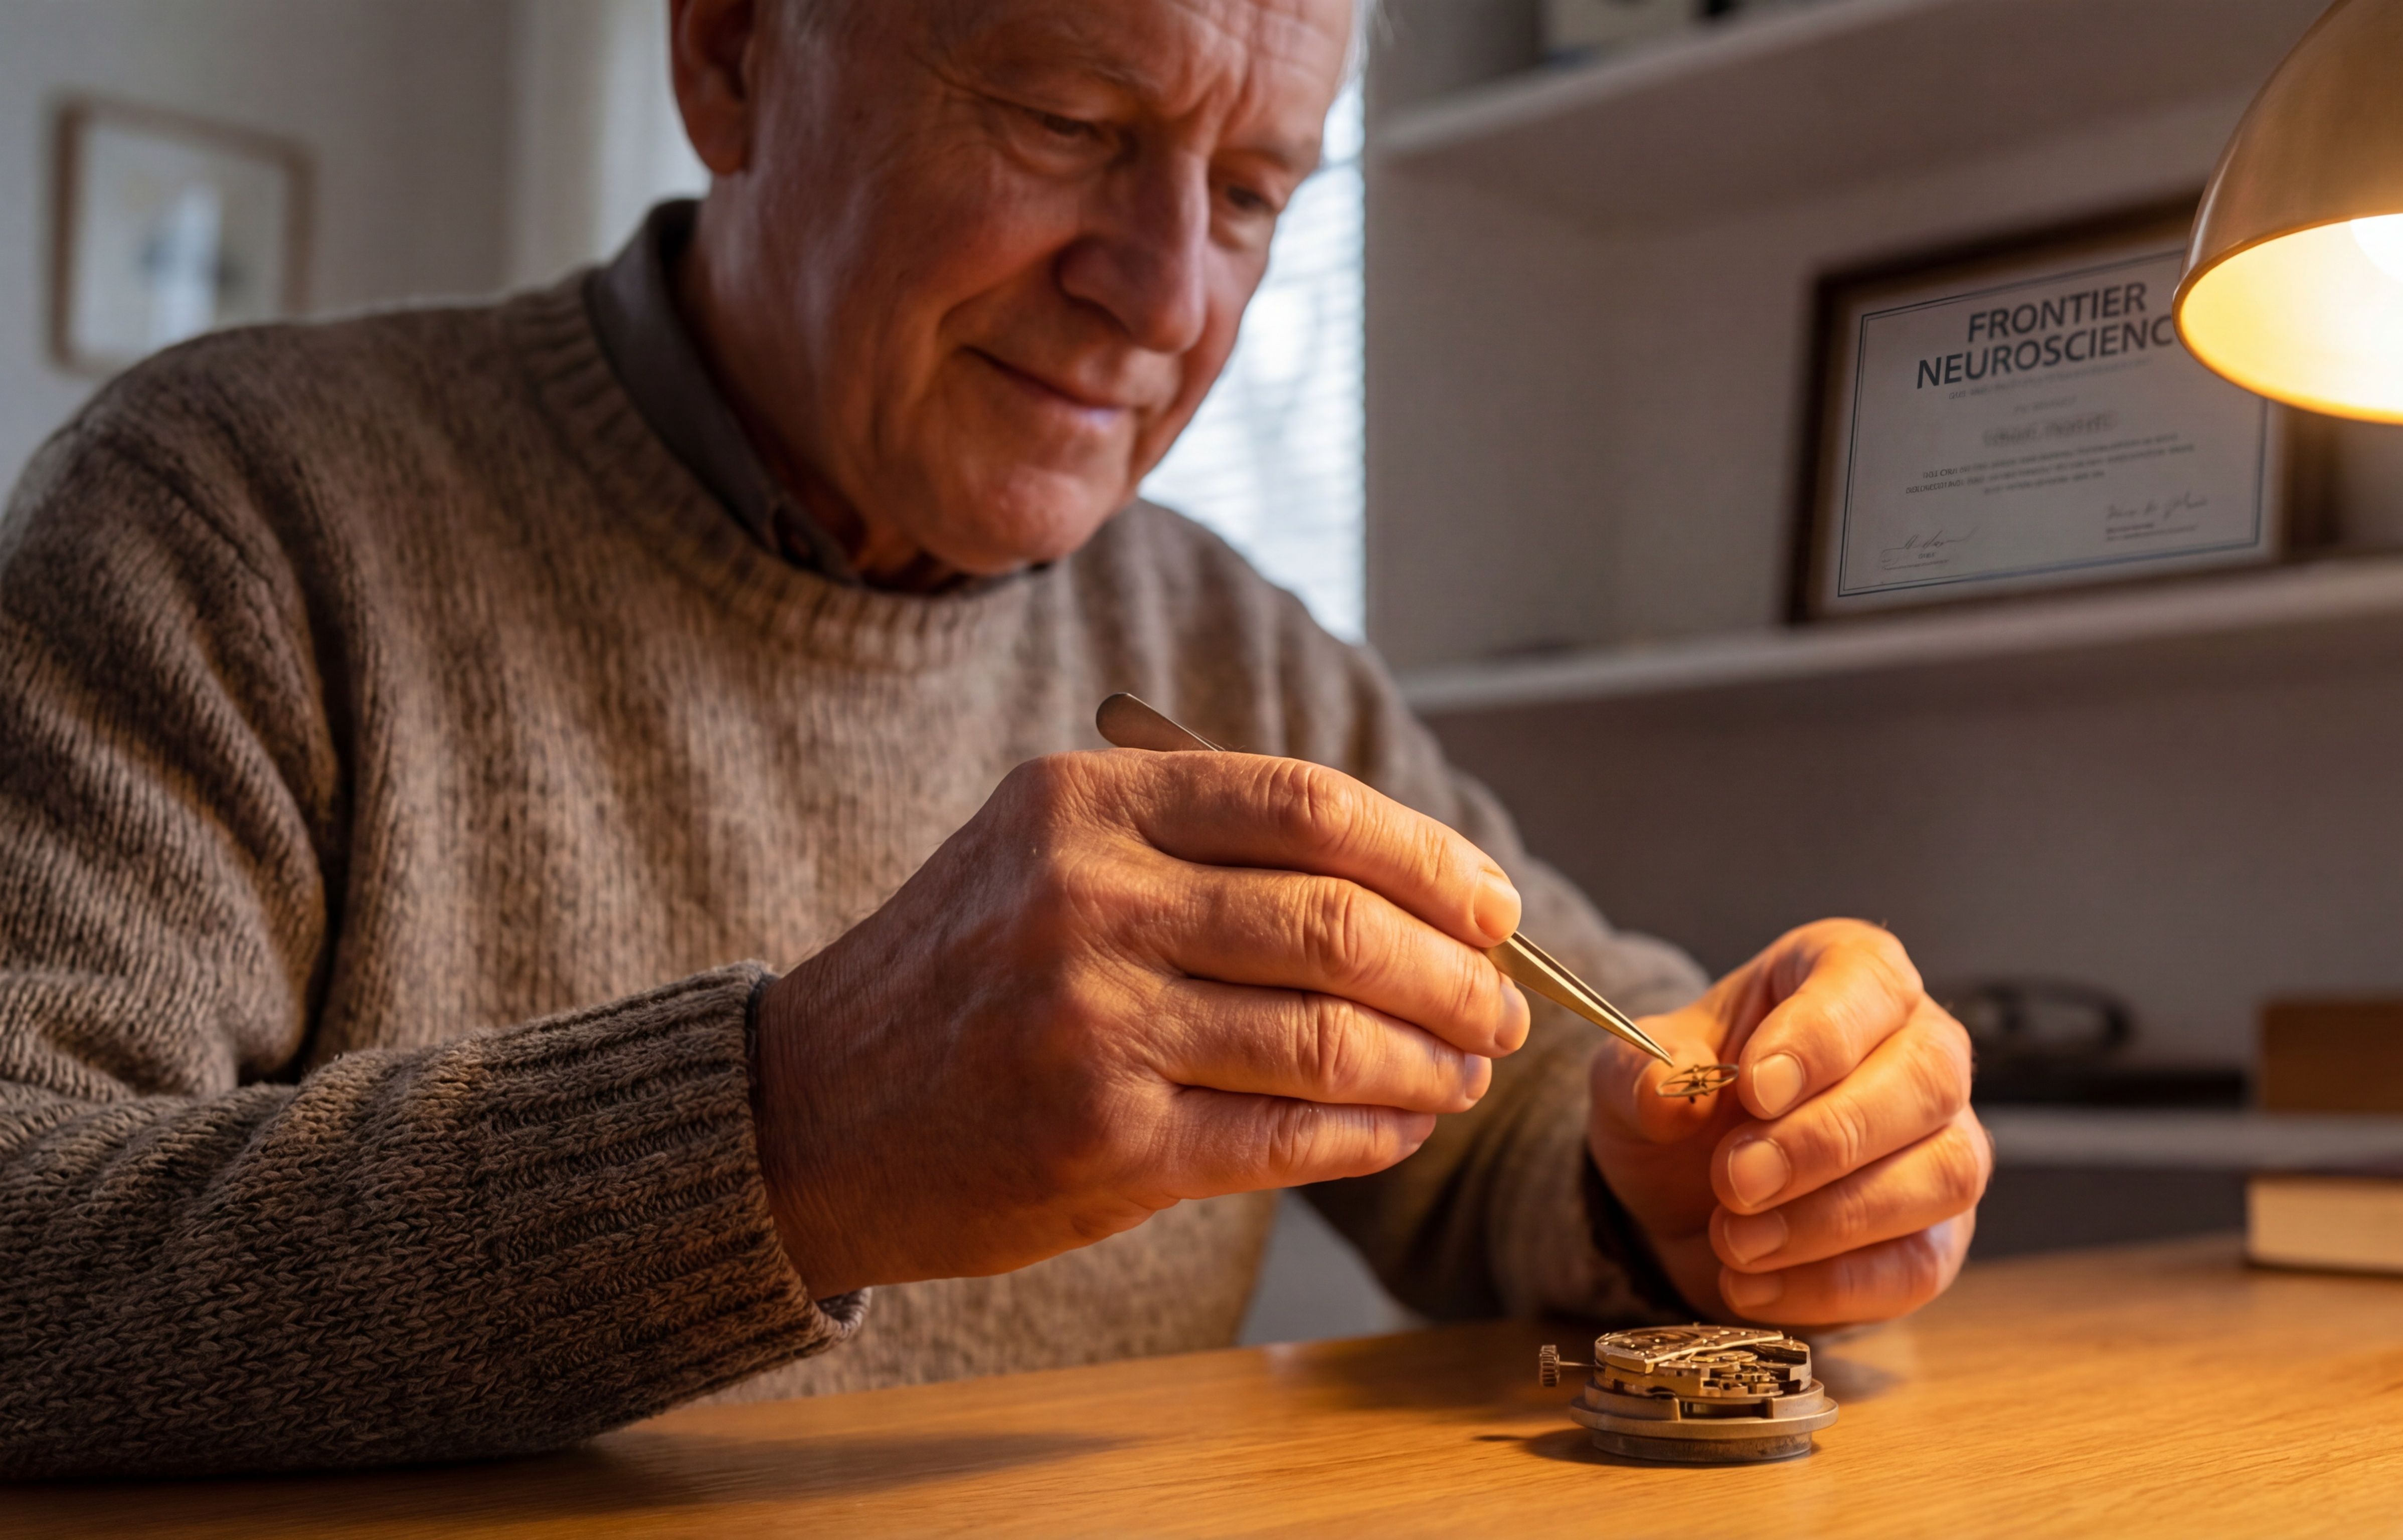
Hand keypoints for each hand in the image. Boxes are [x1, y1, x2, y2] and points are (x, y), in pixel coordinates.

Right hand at [749, 749, 1531, 1296]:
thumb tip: (1406, 882)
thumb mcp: (1046, 852)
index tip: (1492, 905)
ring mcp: (1092, 1024)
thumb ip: (1199, 844)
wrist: (809, 1111)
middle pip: (1338, 924)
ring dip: (1427, 1058)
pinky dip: (1370, 1131)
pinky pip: (1285, 1135)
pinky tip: (1402, 1125)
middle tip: (1502, 1005)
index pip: (1310, 809)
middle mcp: (1087, 901)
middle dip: (1454, 972)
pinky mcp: (1102, 1142)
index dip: (1429, 859)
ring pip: (1328, 1035)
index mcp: (1086, 805)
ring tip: (1464, 1070)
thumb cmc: (961, 976)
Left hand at [1588, 920, 1988, 1324]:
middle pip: (1926, 1078)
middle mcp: (1920, 1048)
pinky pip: (1920, 1263)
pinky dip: (1834, 1285)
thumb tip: (1669, 1094)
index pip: (1869, 982)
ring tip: (1734, 1240)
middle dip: (1827, 1138)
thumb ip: (1640, 1071)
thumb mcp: (1634, 1074)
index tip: (1754, 1088)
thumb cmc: (1688, 1108)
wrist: (1687, 1198)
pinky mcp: (1938, 1237)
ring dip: (1832, 1218)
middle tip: (1735, 1179)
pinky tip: (1752, 1285)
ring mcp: (1944, 1144)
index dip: (1820, 1037)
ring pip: (1942, 1174)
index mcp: (1849, 973)